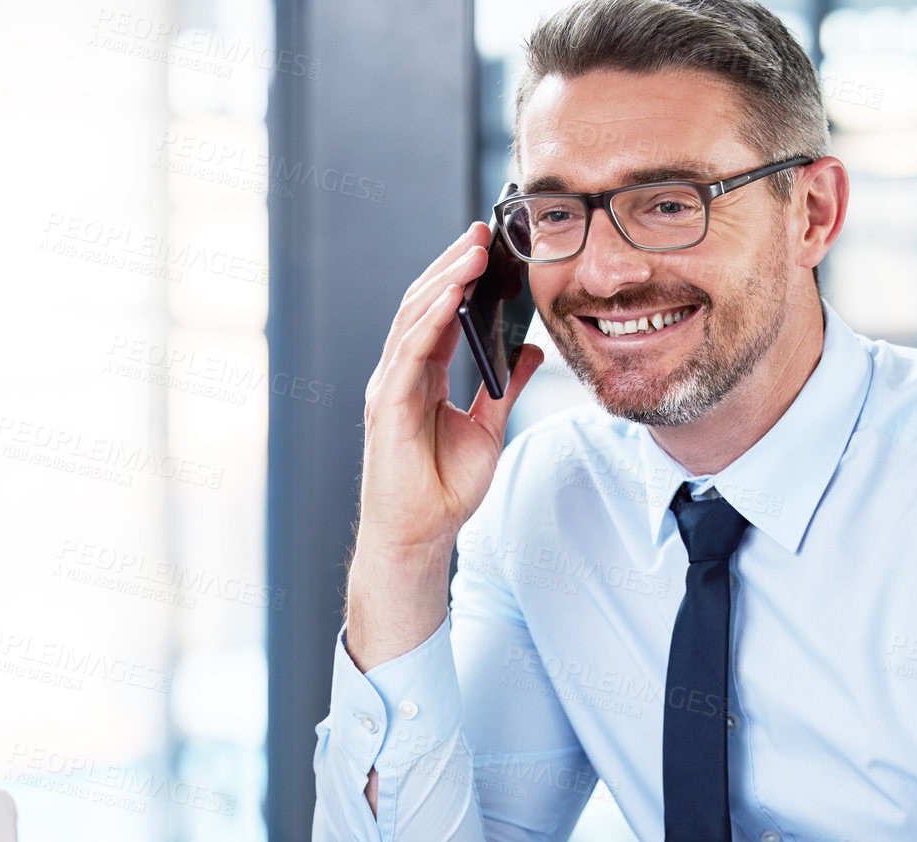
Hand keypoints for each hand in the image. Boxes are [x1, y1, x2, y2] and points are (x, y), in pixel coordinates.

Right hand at [344, 224, 545, 676]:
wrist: (419, 536)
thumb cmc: (443, 490)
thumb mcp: (489, 428)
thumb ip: (505, 387)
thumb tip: (529, 351)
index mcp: (421, 376)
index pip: (438, 313)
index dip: (461, 277)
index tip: (488, 245)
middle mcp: (399, 374)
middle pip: (423, 304)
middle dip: (453, 265)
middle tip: (483, 230)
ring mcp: (389, 387)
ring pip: (414, 318)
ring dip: (444, 281)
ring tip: (472, 250)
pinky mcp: (387, 405)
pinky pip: (410, 352)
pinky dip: (431, 320)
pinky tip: (453, 296)